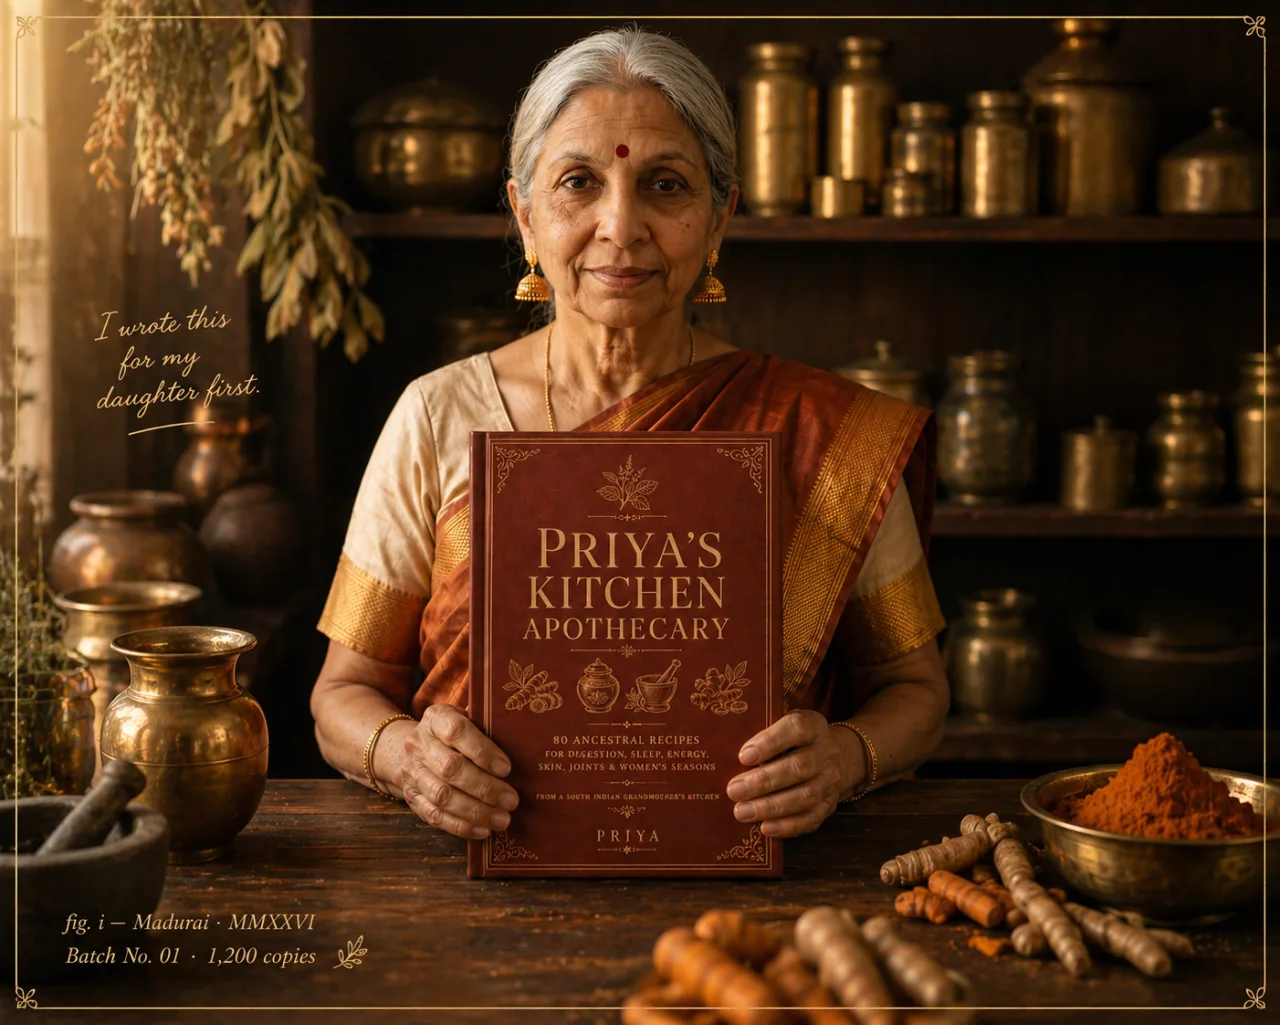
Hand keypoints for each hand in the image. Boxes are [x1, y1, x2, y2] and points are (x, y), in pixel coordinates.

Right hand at [397, 703, 519, 839]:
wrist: (408, 748)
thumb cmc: (451, 733)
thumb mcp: (465, 718)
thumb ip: (486, 726)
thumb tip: (522, 741)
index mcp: (436, 719)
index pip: (457, 731)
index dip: (482, 751)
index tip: (506, 768)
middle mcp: (419, 745)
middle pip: (450, 768)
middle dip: (484, 787)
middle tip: (511, 800)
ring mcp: (412, 773)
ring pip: (442, 796)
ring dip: (475, 811)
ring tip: (502, 819)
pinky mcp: (412, 798)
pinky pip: (435, 816)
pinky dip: (461, 826)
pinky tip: (483, 830)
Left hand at [725, 710, 863, 837]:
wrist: (838, 758)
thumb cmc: (794, 740)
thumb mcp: (783, 724)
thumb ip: (761, 730)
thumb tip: (724, 749)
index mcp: (813, 726)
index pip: (796, 729)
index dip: (771, 742)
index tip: (744, 756)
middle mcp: (826, 753)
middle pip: (798, 767)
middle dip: (763, 781)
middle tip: (734, 790)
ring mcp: (830, 781)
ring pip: (805, 796)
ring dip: (771, 806)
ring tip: (742, 812)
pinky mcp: (829, 805)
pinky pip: (811, 819)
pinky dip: (788, 826)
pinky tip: (765, 828)